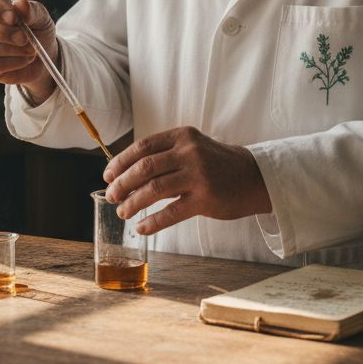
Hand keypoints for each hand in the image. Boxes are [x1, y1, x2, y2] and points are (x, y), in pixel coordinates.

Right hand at [0, 0, 58, 100]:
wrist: (42, 57)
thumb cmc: (36, 31)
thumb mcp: (40, 17)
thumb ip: (31, 10)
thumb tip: (20, 3)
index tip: (14, 17)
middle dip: (3, 33)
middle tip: (24, 38)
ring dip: (11, 50)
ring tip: (30, 50)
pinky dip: (12, 63)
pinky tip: (24, 60)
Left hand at [102, 127, 271, 235]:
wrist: (255, 177)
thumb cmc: (218, 164)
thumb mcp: (193, 147)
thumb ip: (166, 154)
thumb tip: (128, 171)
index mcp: (183, 136)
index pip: (143, 146)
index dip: (121, 162)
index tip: (108, 176)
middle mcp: (190, 152)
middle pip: (144, 167)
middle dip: (122, 183)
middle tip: (112, 196)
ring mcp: (198, 175)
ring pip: (154, 189)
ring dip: (133, 203)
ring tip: (123, 212)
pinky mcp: (206, 198)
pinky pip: (171, 212)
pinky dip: (153, 221)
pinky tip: (142, 227)